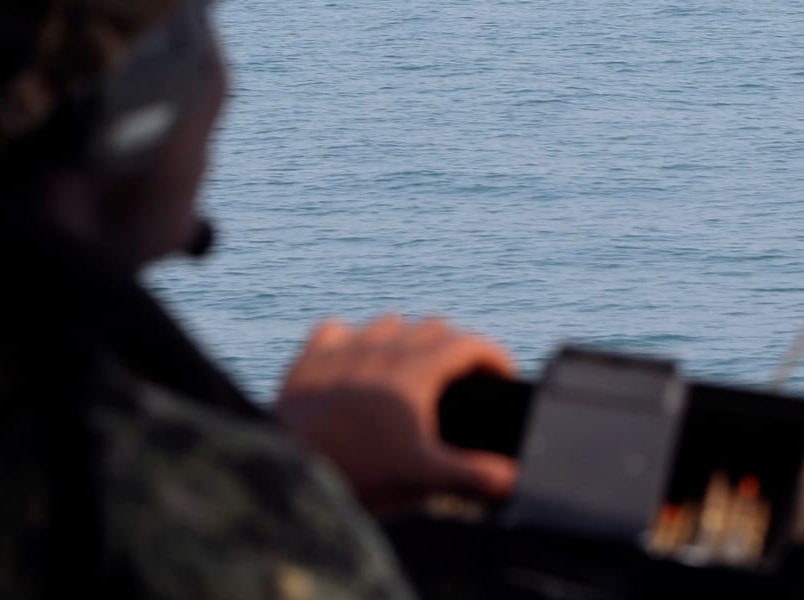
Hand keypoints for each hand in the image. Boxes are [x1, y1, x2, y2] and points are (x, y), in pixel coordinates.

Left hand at [275, 315, 518, 515]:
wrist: (289, 468)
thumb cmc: (358, 472)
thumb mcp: (423, 478)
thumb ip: (474, 477)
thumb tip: (514, 480)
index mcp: (417, 371)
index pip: (469, 344)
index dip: (494, 356)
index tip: (503, 375)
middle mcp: (383, 348)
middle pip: (433, 327)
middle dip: (455, 347)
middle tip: (464, 379)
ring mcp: (344, 349)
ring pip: (388, 323)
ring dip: (407, 338)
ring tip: (413, 367)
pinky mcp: (310, 359)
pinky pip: (336, 330)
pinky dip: (353, 340)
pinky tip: (355, 360)